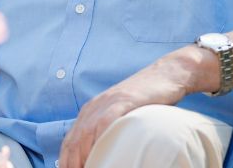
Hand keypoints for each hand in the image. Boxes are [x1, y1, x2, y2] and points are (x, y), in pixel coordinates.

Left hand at [59, 51, 196, 167]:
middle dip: (72, 162)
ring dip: (84, 156)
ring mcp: (108, 102)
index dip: (66, 161)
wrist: (166, 74)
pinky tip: (101, 152)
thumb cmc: (146, 100)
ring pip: (86, 133)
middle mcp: (94, 107)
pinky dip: (100, 139)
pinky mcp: (123, 100)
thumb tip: (101, 155)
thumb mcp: (120, 114)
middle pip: (74, 141)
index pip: (70, 142)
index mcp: (90, 111)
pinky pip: (106, 121)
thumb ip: (107, 130)